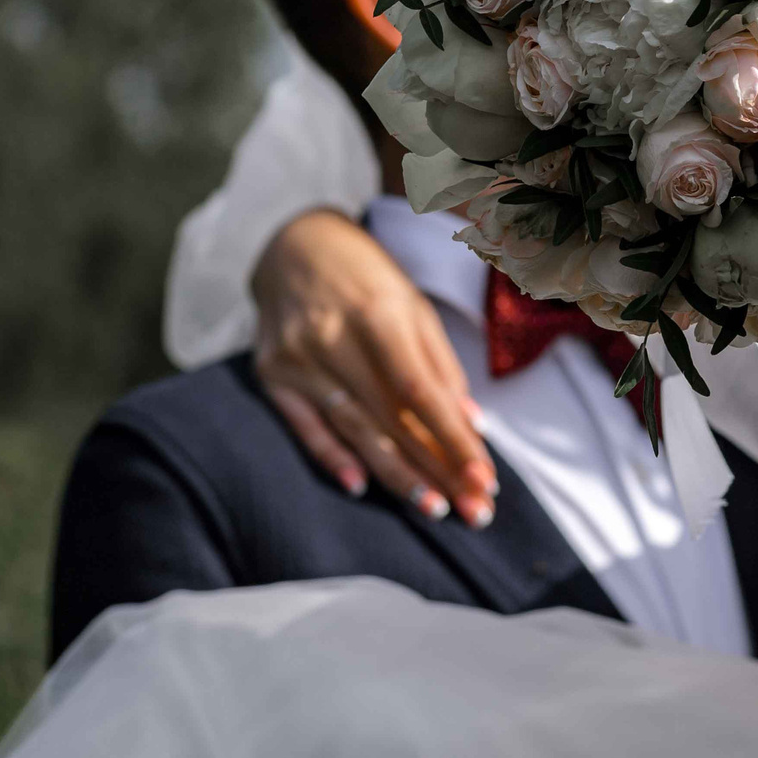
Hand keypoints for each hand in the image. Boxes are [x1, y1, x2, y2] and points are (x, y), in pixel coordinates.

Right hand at [251, 208, 498, 526]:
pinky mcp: (271, 373)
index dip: (454, 440)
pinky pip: (303, 425)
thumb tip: (471, 426)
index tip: (486, 480)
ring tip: (433, 509)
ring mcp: (297, 357)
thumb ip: (440, 365)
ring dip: (395, 475)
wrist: (294, 246)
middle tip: (473, 511)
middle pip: (391, 418)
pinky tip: (360, 486)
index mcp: (378, 313)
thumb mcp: (412, 306)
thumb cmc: (368, 280)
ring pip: (353, 427)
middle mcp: (333, 336)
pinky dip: (331, 457)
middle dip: (436, 469)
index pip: (421, 391)